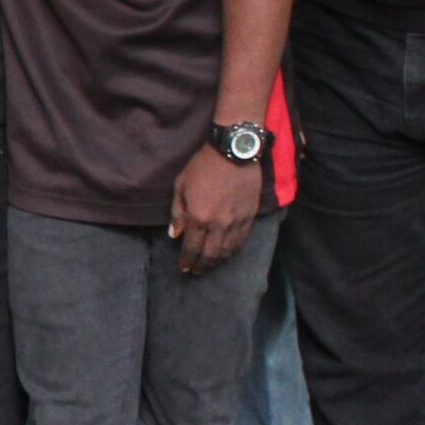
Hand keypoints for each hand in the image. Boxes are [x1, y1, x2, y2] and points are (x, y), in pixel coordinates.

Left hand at [169, 146, 260, 273]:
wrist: (234, 152)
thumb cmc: (202, 167)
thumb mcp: (181, 186)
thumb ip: (178, 213)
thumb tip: (174, 235)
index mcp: (198, 217)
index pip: (192, 248)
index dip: (187, 261)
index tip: (183, 268)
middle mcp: (218, 224)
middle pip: (210, 254)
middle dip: (201, 265)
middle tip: (195, 272)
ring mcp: (236, 222)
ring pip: (227, 251)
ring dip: (217, 261)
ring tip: (209, 265)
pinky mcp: (250, 217)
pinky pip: (241, 241)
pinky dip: (232, 251)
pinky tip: (226, 253)